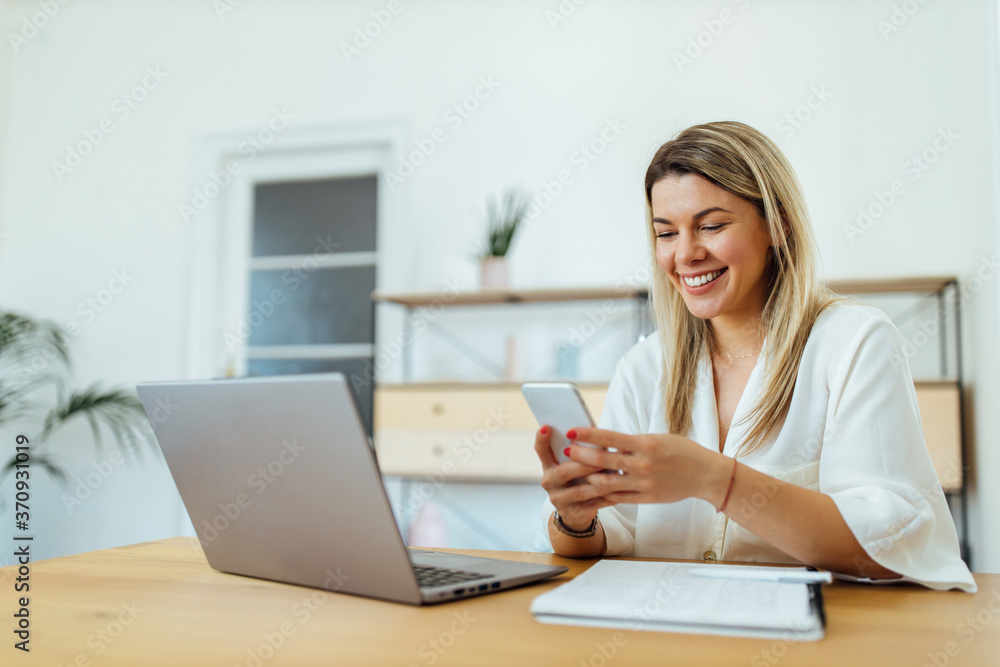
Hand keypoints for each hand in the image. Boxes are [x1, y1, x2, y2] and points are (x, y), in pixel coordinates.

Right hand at [534, 426, 613, 531]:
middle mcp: (549, 481)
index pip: (541, 450)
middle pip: (563, 472)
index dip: (541, 439)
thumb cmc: (578, 479)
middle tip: (602, 459)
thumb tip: (598, 435)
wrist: (576, 510)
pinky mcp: (571, 512)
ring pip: (579, 491)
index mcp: (549, 465)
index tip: (546, 427)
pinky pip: (591, 505)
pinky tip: (618, 492)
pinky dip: (606, 498)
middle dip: (584, 465)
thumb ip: (581, 451)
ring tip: (614, 476)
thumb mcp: (574, 464)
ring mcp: (558, 498)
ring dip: (598, 483)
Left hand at [564, 427, 730, 506]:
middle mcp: (642, 464)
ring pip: (606, 482)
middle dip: (581, 455)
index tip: (571, 431)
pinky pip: (618, 497)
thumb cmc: (682, 451)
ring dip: (588, 476)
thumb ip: (634, 442)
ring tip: (576, 471)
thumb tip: (607, 440)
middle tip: (566, 451)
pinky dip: (603, 493)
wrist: (705, 474)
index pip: (609, 437)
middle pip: (603, 460)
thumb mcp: (658, 439)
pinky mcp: (646, 498)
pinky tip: (592, 488)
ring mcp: (643, 484)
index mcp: (645, 444)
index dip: (587, 434)